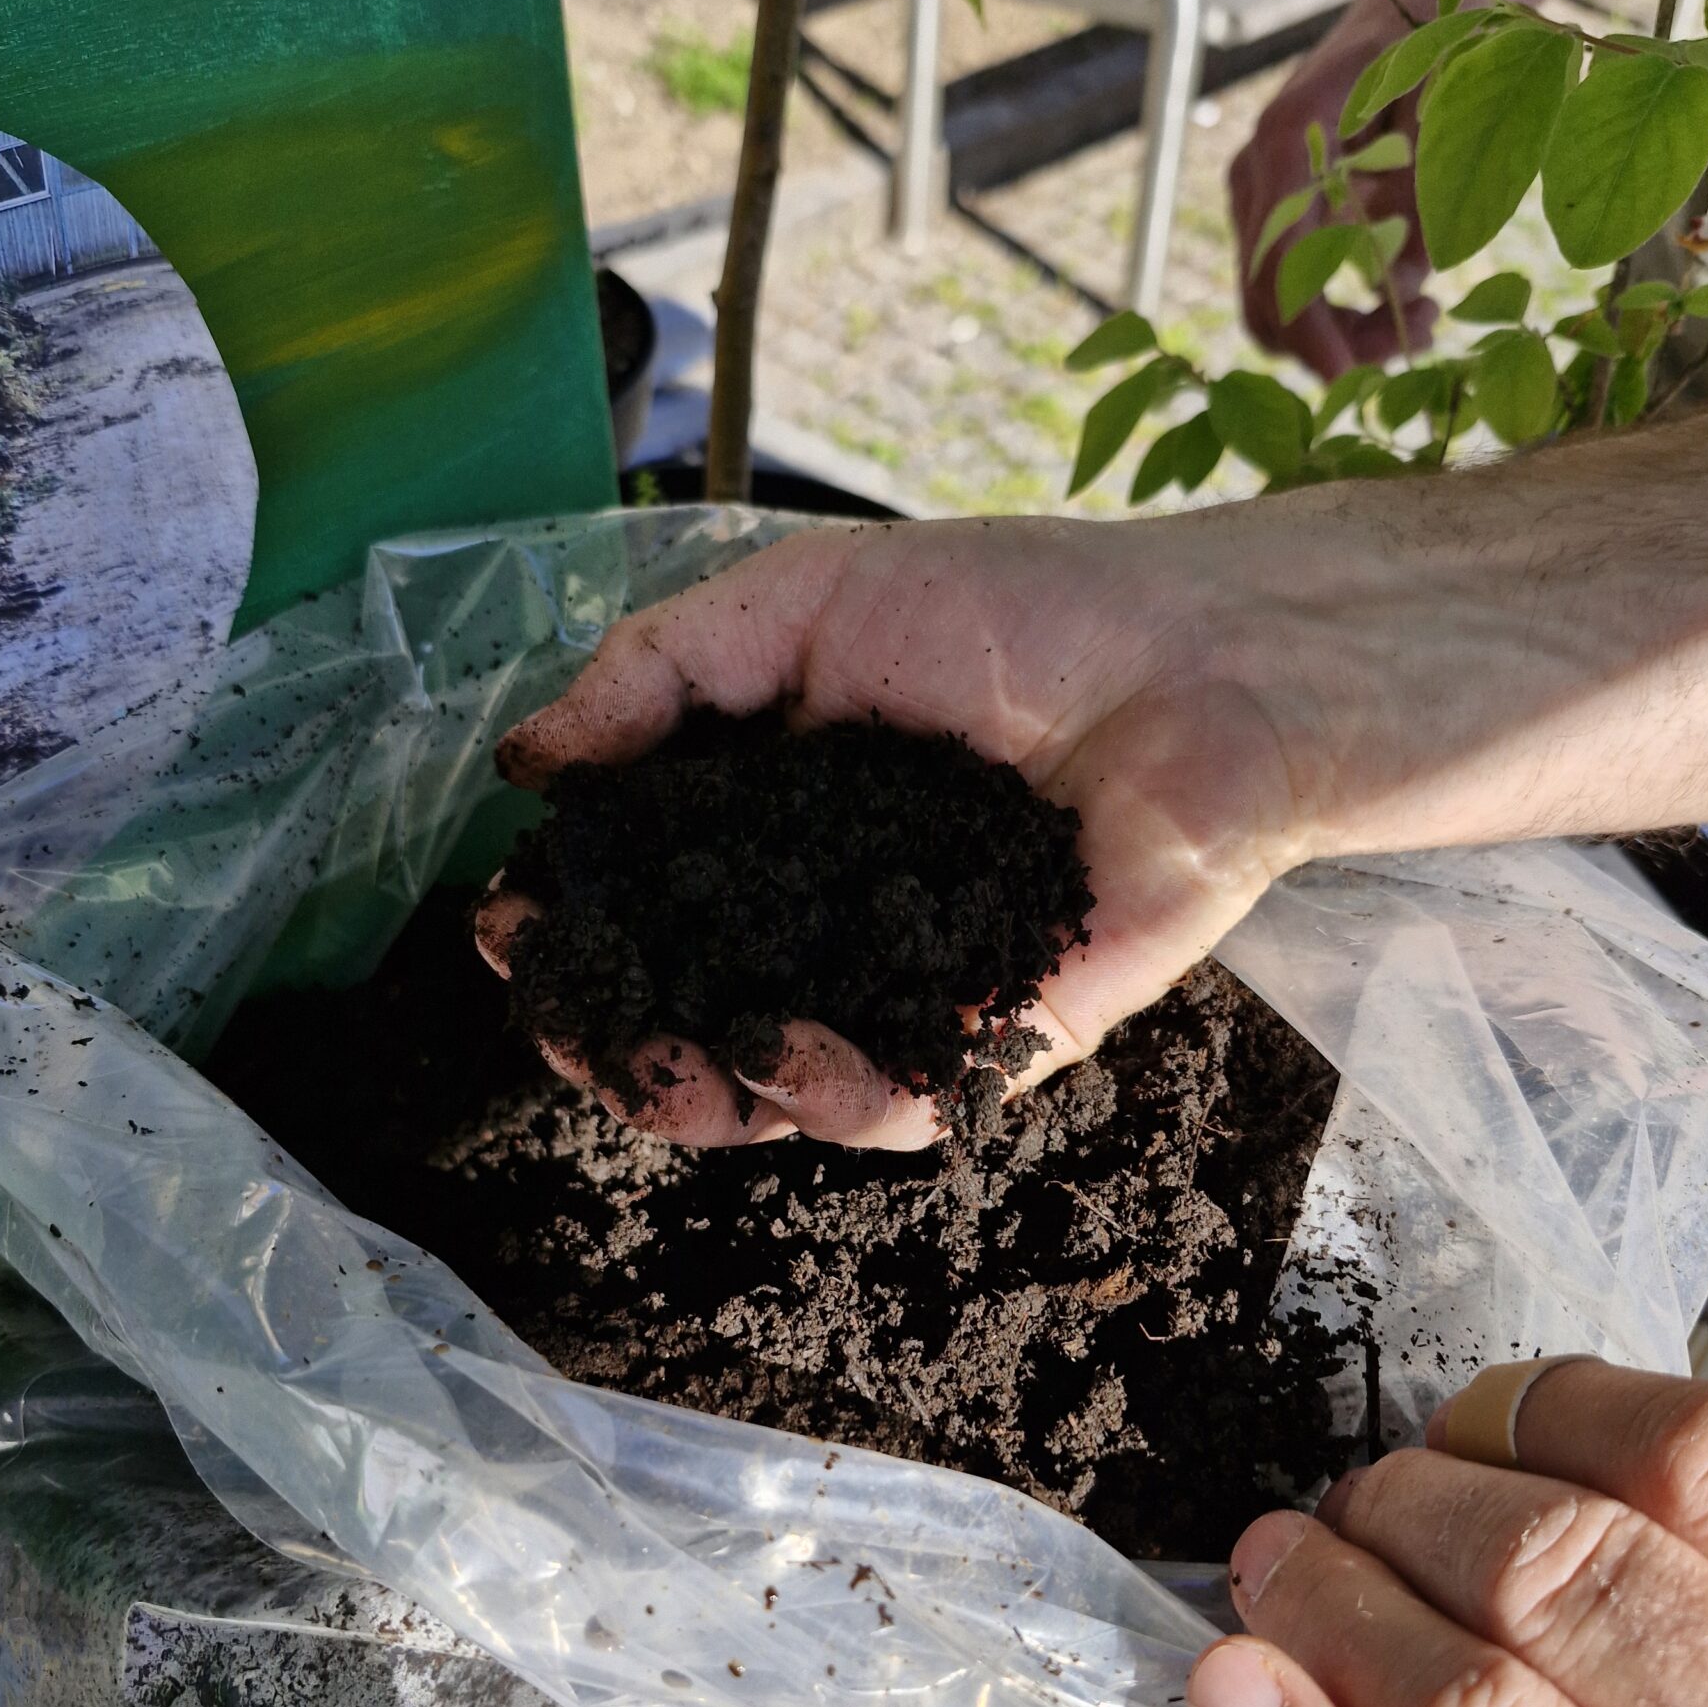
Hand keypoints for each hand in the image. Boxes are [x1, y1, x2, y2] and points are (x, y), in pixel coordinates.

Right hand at [479, 513, 1323, 1147]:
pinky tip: (781, 1058)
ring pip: (782, 1090)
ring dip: (702, 1101)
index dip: (568, 931)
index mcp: (768, 829)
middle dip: (612, 1046)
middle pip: (693, 1019)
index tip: (507, 925)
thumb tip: (525, 762)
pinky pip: (905, 1101)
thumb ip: (659, 673)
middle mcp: (828, 922)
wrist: (1201, 651)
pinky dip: (833, 1097)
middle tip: (567, 1029)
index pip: (642, 907)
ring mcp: (914, 987)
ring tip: (660, 1069)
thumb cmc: (1015, 609)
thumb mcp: (803, 605)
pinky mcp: (1005, 1036)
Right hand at [1228, 5, 1435, 382]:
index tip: (1349, 377)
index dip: (1310, 332)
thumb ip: (1426, 206)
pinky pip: (1293, 284)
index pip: (1277, 264)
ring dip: (1343, 332)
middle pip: (1267, 298)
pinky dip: (1340, 310)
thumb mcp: (1450, 119)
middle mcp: (1259, 170)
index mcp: (1290, 138)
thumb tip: (1399, 295)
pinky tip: (1401, 300)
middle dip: (1335, 343)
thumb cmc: (1441, 44)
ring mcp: (1261, 193)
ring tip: (1428, 318)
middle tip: (1424, 338)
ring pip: (1276, 302)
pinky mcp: (1278, 210)